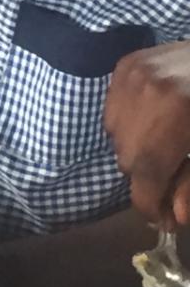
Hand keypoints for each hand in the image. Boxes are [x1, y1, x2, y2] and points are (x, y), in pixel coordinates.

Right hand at [106, 41, 189, 225]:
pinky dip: (128, 123)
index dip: (151, 204)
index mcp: (175, 113)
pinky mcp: (124, 65)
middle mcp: (145, 92)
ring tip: (162, 144)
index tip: (162, 220)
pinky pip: (111, 109)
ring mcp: (131, 75)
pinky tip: (152, 119)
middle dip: (148, 175)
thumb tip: (175, 217)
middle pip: (128, 157)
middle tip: (171, 179)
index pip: (148, 172)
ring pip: (115, 135)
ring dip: (135, 148)